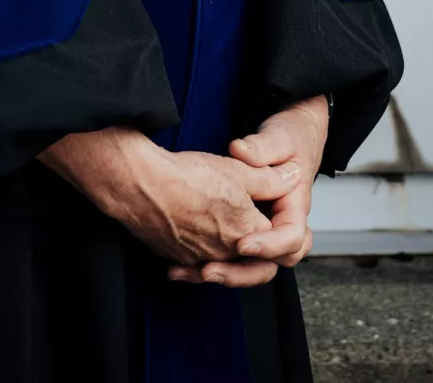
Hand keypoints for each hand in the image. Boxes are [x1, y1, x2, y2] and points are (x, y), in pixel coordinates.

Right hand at [38, 127, 299, 287]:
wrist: (139, 185)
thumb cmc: (187, 175)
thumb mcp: (237, 168)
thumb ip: (269, 178)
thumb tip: (292, 177)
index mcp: (247, 232)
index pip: (276, 244)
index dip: (275, 228)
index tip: (267, 211)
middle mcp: (224, 252)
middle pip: (249, 262)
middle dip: (252, 251)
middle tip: (252, 238)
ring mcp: (197, 257)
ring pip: (219, 263)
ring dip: (222, 255)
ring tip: (220, 231)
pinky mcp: (174, 256)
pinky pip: (192, 262)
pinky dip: (195, 256)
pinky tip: (190, 238)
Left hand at [168, 96, 327, 284]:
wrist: (293, 136)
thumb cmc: (290, 139)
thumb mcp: (279, 138)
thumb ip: (262, 147)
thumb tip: (242, 151)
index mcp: (294, 207)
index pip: (291, 237)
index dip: (269, 245)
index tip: (243, 243)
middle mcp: (279, 226)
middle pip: (270, 265)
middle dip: (241, 272)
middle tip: (212, 270)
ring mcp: (262, 232)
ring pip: (248, 267)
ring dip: (222, 274)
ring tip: (192, 272)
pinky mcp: (243, 231)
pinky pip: (230, 258)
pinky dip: (207, 265)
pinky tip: (179, 267)